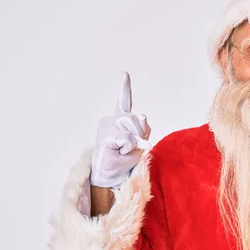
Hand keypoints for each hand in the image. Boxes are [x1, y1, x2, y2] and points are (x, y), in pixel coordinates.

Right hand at [90, 72, 151, 187]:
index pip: (124, 101)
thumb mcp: (140, 144)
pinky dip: (128, 147)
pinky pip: (126, 138)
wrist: (111, 176)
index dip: (124, 87)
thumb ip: (143, 129)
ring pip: (132, 126)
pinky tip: (118, 152)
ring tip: (124, 150)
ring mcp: (107, 125)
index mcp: (120, 121)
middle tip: (133, 147)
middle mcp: (112, 119)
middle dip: (142, 133)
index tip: (124, 73)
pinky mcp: (105, 133)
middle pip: (138, 118)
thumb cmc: (124, 162)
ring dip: (135, 141)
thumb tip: (141, 118)